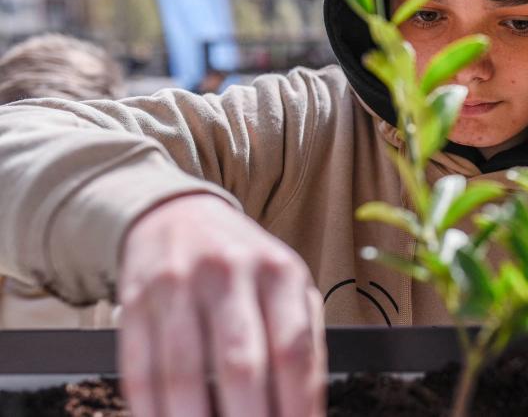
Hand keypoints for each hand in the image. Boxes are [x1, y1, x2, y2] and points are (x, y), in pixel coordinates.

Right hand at [118, 194, 325, 416]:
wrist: (177, 216)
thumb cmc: (245, 267)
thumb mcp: (286, 285)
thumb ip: (302, 340)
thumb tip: (306, 411)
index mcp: (279, 272)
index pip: (293, 348)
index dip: (297, 403)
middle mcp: (229, 273)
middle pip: (240, 365)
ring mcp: (177, 285)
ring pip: (185, 373)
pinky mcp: (135, 301)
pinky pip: (140, 370)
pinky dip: (152, 411)